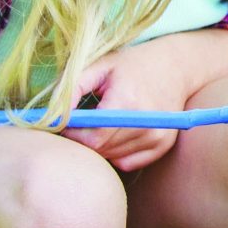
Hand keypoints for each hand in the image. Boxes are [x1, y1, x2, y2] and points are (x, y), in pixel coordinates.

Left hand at [67, 36, 202, 173]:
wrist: (176, 66)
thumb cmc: (132, 64)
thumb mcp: (100, 66)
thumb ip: (72, 89)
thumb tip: (52, 116)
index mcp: (128, 101)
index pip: (92, 138)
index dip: (73, 135)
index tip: (65, 123)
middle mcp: (147, 122)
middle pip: (102, 150)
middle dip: (83, 140)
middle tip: (79, 124)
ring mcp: (158, 136)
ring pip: (113, 158)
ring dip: (99, 146)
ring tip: (99, 125)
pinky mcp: (164, 144)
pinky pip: (128, 163)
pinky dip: (116, 153)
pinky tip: (116, 133)